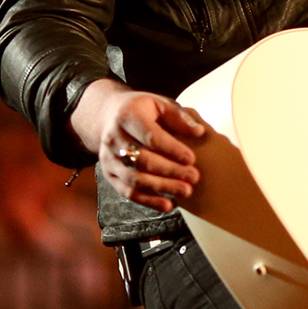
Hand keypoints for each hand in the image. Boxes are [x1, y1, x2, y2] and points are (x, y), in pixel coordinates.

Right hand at [74, 80, 206, 211]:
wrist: (108, 116)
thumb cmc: (142, 110)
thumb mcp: (159, 104)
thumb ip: (179, 117)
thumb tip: (199, 132)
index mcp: (127, 116)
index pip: (150, 137)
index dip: (172, 149)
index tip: (192, 159)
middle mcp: (114, 138)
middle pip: (142, 160)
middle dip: (170, 171)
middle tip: (194, 177)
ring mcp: (109, 158)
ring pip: (135, 179)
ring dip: (162, 187)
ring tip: (186, 191)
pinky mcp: (109, 174)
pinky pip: (127, 192)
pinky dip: (148, 201)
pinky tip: (168, 205)